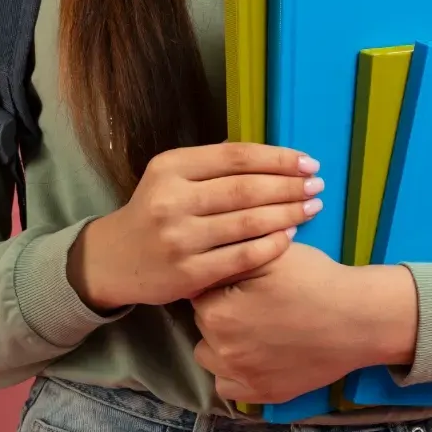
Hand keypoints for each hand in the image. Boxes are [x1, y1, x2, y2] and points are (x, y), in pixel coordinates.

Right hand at [66, 143, 323, 310]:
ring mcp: (179, 239)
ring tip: (311, 207)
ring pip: (247, 223)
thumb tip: (269, 157)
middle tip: (317, 184)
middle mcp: (172, 200)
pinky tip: (290, 236)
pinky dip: (270, 245)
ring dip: (287, 213)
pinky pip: (241, 257)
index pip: (235, 157)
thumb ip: (212, 166)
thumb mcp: (171, 176)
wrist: (114, 259)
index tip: (307, 161)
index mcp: (171, 167)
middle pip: (245, 189)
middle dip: (289, 185)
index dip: (276, 158)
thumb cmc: (155, 210)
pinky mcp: (188, 274)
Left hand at [192, 244, 418, 404]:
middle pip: (203, 325)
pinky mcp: (263, 396)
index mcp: (217, 314)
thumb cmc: (313, 279)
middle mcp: (222, 352)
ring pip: (210, 357)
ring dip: (222, 342)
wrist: (356, 318)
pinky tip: (255, 353)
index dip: (219, 281)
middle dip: (219, 309)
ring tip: (252, 325)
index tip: (240, 278)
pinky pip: (230, 387)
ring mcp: (243, 379)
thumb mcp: (269, 254)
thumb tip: (203, 261)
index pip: (198, 293)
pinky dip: (235, 371)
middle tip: (252, 298)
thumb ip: (231, 258)